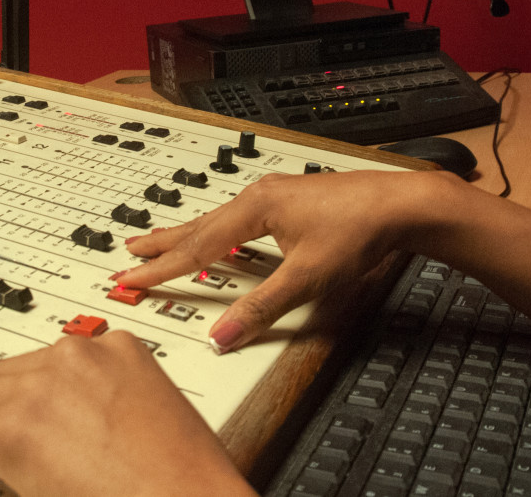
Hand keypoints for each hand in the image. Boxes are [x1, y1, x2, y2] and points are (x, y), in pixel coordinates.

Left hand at [0, 331, 255, 496]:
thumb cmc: (180, 476)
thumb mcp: (148, 416)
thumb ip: (105, 406)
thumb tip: (70, 428)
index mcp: (117, 348)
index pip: (48, 358)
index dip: (14, 373)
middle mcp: (77, 357)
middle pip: (5, 368)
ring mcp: (42, 387)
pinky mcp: (13, 426)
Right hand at [120, 170, 454, 352]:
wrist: (401, 204)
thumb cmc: (358, 231)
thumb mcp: (306, 278)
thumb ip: (261, 308)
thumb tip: (224, 334)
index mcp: (254, 209)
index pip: (196, 247)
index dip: (161, 268)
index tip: (131, 279)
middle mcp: (259, 196)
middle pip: (199, 225)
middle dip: (162, 242)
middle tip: (129, 251)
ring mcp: (275, 195)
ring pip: (218, 219)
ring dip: (187, 233)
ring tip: (162, 240)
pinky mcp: (291, 200)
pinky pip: (239, 217)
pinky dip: (216, 229)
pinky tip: (221, 235)